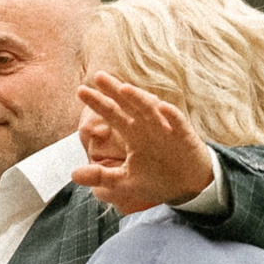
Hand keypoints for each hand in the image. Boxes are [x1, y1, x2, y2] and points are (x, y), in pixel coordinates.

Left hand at [71, 74, 212, 211]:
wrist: (189, 186)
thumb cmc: (157, 178)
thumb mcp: (124, 181)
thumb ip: (101, 175)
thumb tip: (73, 174)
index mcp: (133, 133)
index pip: (112, 113)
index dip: (98, 102)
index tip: (80, 90)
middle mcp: (147, 126)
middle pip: (129, 104)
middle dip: (114, 90)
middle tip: (98, 76)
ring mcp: (166, 129)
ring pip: (151, 109)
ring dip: (139, 99)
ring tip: (124, 88)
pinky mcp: (184, 137)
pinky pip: (178, 123)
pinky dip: (171, 116)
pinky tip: (162, 107)